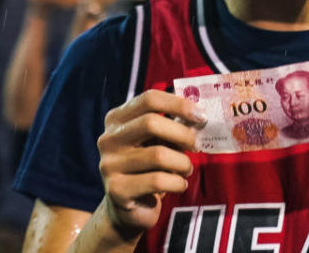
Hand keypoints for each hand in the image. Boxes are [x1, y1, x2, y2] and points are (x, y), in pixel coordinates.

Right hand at [97, 89, 205, 237]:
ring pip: (158, 155)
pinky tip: (179, 185)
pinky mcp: (116, 190)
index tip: (201, 115)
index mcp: (117, 119)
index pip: (149, 99)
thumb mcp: (158, 140)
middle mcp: (108, 139)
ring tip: (187, 169)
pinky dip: (177, 183)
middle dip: (182, 134)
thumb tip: (198, 114)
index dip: (178, 104)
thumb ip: (172, 125)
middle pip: (151, 123)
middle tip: (195, 145)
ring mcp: (108, 165)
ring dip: (182, 163)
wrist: (130, 208)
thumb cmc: (149, 167)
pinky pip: (157, 181)